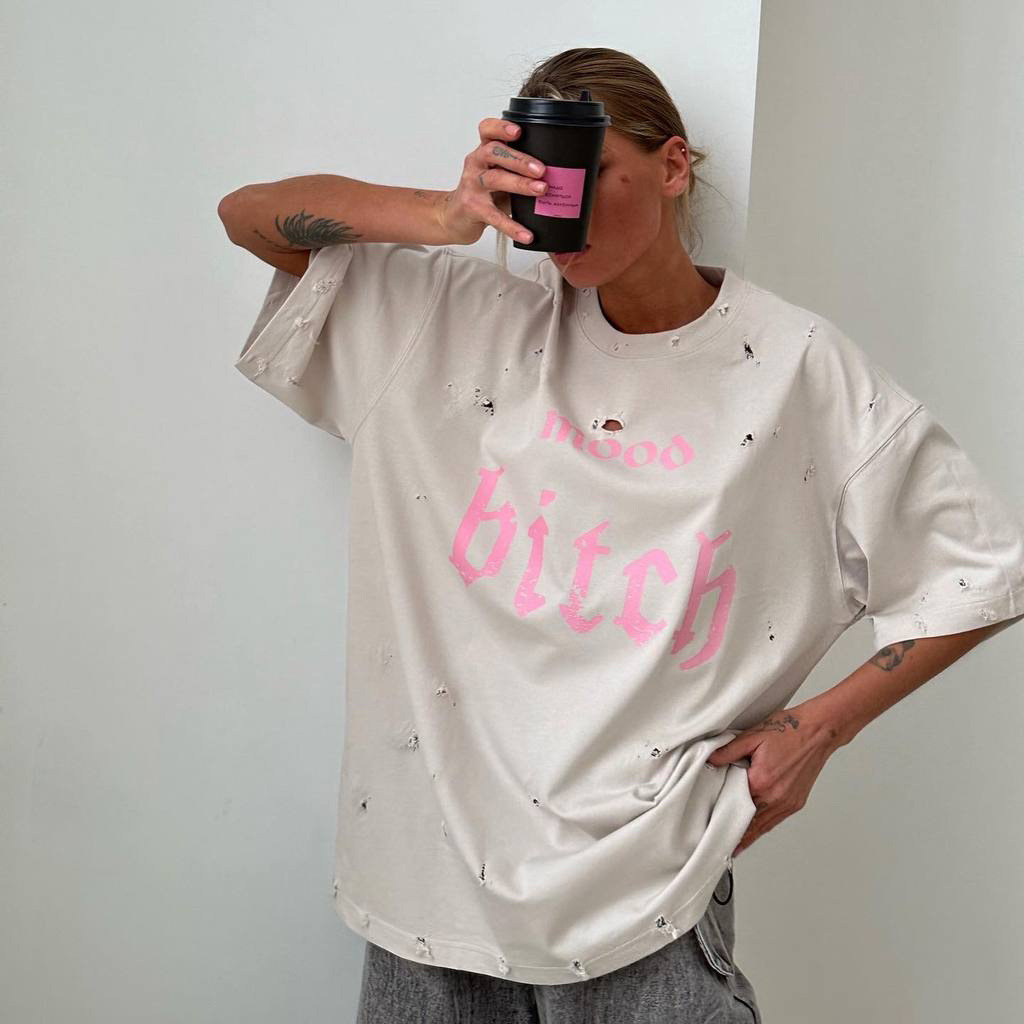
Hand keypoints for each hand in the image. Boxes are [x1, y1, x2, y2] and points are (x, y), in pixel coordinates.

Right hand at [435, 117, 548, 245]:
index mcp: (484, 152)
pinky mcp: (473, 208)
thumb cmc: (483, 194)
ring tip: (541, 190)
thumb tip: (557, 173)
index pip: (487, 130)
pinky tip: (527, 234)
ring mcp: (472, 185)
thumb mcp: (498, 175)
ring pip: (495, 179)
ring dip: (520, 184)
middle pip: (494, 152)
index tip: (518, 131)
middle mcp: (476, 164)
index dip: (501, 127)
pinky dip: (512, 226)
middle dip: (520, 159)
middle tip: (541, 169)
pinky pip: (494, 217)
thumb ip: (518, 170)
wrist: (455, 217)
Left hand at [705, 700, 842, 856]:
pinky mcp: (796, 803)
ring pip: (764, 827)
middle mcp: (776, 798)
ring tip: (735, 846)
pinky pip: (776, 820)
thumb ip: (729, 751)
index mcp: (762, 782)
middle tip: (720, 845)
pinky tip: (755, 830)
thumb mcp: (753, 736)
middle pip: (751, 824)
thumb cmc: (789, 730)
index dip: (724, 818)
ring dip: (750, 836)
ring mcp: (788, 803)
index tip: (712, 828)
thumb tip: (711, 760)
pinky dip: (764, 826)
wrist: (818, 731)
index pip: (736, 807)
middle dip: (736, 834)